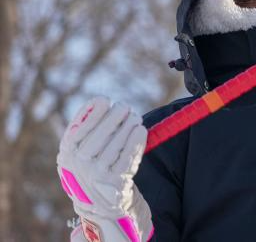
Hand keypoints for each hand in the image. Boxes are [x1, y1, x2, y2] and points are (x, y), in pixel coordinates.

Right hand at [57, 97, 153, 241]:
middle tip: (125, 106)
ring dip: (128, 126)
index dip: (93, 113)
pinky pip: (129, 156)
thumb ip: (82, 126)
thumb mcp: (76, 149)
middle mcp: (79, 166)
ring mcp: (98, 175)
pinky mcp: (116, 182)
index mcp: (67, 154)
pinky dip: (136, 141)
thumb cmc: (88, 165)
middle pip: (100, 135)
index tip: (105, 100)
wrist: (98, 201)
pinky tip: (140, 130)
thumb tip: (98, 100)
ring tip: (134, 117)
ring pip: (117, 143)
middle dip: (115, 116)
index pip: (78, 130)